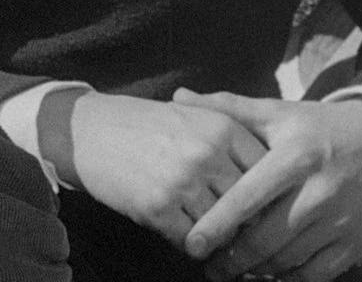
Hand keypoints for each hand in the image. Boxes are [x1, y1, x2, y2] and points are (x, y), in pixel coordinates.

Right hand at [38, 91, 266, 247]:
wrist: (87, 130)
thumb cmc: (145, 126)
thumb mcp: (193, 118)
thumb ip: (232, 144)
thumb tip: (274, 188)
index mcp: (222, 126)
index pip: (268, 174)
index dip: (268, 197)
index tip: (265, 210)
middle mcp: (206, 152)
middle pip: (249, 206)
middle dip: (245, 223)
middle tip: (241, 234)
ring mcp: (182, 181)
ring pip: (222, 227)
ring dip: (218, 238)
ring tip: (213, 239)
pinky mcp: (157, 207)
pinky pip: (190, 241)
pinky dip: (189, 243)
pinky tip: (181, 233)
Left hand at [175, 90, 361, 281]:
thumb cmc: (316, 128)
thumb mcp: (276, 112)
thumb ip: (227, 107)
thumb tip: (178, 96)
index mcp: (296, 156)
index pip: (249, 197)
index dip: (218, 223)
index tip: (192, 244)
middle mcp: (320, 191)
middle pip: (267, 238)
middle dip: (232, 258)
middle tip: (207, 266)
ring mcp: (340, 221)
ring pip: (288, 260)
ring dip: (256, 270)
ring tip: (229, 269)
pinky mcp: (356, 242)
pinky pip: (315, 274)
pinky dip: (288, 278)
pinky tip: (267, 272)